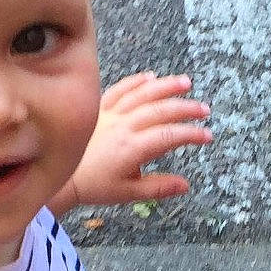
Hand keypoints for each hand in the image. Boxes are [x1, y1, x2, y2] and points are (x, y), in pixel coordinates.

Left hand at [56, 73, 211, 212]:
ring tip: (185, 82)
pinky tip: (151, 76)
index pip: (169, 136)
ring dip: (165, 86)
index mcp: (132, 148)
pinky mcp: (99, 108)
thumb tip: (186, 185)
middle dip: (185, 108)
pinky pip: (120, 89)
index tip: (206, 135)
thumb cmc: (95, 186)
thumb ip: (158, 188)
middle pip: (160, 110)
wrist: (64, 177)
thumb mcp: (129, 193)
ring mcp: (110, 114)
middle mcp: (123, 126)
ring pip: (142, 94)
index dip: (191, 134)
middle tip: (204, 110)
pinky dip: (136, 81)